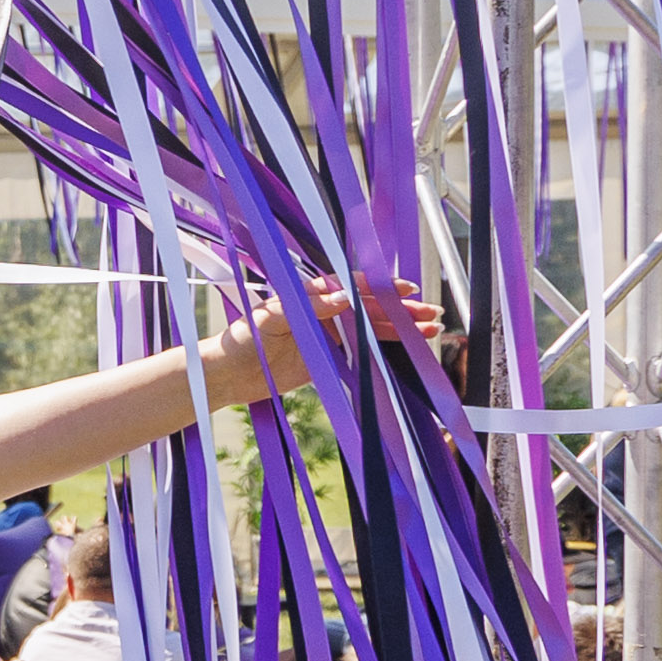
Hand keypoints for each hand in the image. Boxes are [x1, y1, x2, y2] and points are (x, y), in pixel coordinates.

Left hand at [208, 272, 439, 406]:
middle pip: (370, 308)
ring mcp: (329, 335)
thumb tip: (344, 296)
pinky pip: (363, 352)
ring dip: (401, 330)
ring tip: (432, 330)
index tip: (405, 289)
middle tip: (432, 312)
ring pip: (372, 330)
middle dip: (401, 310)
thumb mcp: (272, 317)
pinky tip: (409, 350)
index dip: (380, 287)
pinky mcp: (330, 358)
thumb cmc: (243, 338)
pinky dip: (386, 351)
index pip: (352, 286)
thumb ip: (308, 306)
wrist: (229, 374)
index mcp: (311, 294)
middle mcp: (324, 311)